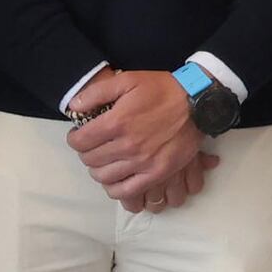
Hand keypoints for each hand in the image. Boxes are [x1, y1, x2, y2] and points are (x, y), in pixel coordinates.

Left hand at [64, 67, 215, 212]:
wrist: (198, 103)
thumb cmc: (162, 90)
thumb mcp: (127, 80)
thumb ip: (96, 92)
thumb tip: (74, 106)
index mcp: (117, 122)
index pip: (81, 141)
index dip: (74, 139)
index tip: (78, 136)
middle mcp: (128, 145)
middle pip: (91, 160)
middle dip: (85, 153)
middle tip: (91, 147)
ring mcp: (143, 162)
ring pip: (105, 177)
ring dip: (97, 170)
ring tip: (102, 162)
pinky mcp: (158, 173)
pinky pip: (127, 191)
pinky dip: (115, 189)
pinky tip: (114, 180)